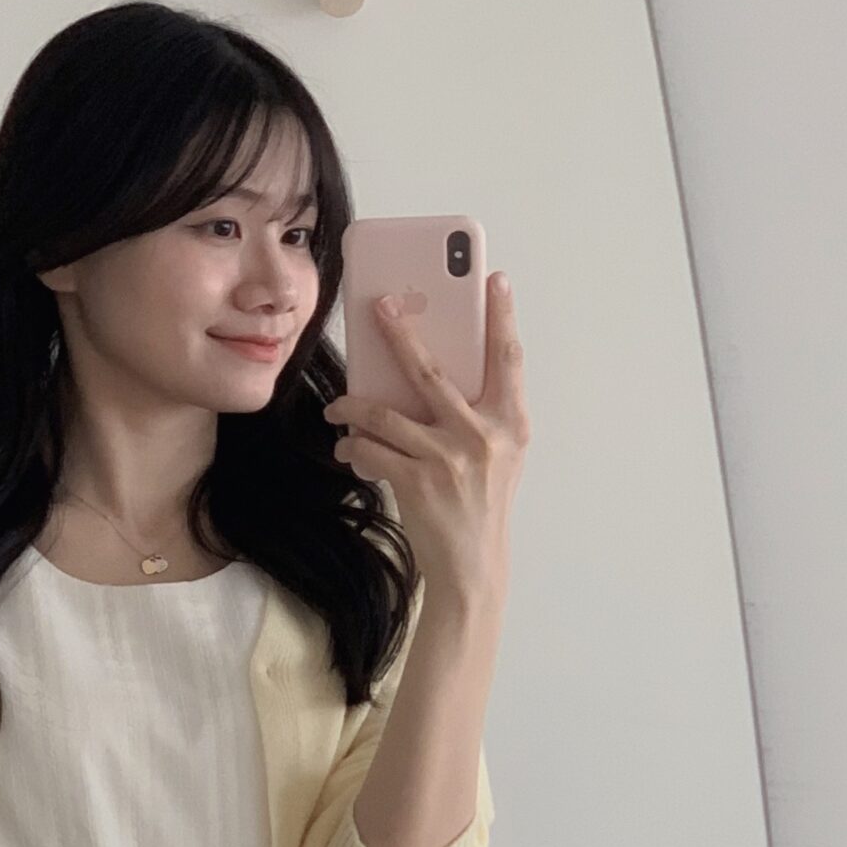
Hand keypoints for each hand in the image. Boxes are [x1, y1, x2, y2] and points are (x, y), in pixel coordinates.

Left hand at [323, 272, 529, 615]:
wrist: (472, 566)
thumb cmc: (481, 505)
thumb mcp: (497, 455)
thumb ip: (477, 414)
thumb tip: (429, 369)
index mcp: (509, 423)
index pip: (508, 359)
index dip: (502, 318)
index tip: (495, 280)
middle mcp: (482, 436)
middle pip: (432, 371)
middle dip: (401, 332)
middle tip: (380, 303)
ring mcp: (449, 459)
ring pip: (386, 413)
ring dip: (352, 407)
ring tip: (337, 406)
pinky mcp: (418, 483)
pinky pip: (371, 451)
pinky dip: (352, 446)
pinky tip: (347, 447)